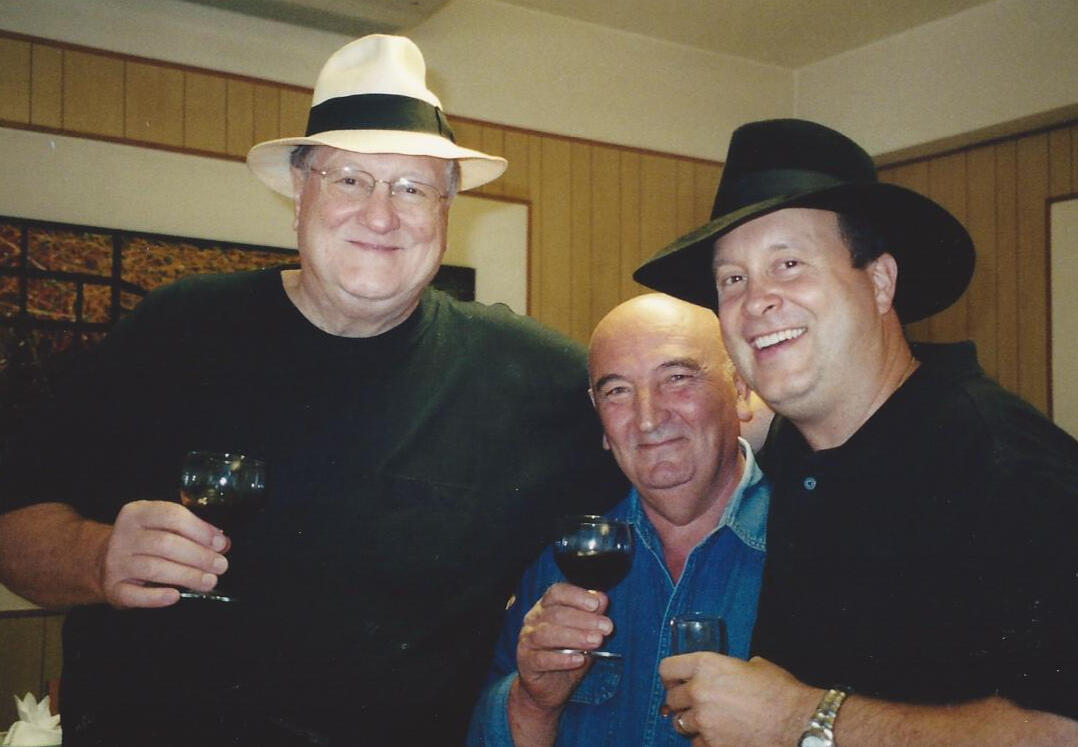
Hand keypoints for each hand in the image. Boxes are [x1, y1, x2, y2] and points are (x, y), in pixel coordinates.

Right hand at [101, 500, 228, 608]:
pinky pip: (134, 594)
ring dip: (186, 575)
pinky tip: (175, 596)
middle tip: (220, 566)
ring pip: (153, 568)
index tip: (220, 543)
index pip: (172, 516)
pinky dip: (155, 597)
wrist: (104, 560)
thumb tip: (221, 542)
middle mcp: (123, 535)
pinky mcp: (112, 588)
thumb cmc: (145, 540)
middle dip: (198, 555)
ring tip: (209, 581)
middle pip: (165, 544)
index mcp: (137, 513)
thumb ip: (193, 531)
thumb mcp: (165, 527)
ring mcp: (115, 562)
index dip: (200, 530)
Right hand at [514, 582, 612, 712]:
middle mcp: (533, 620)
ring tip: (596, 641)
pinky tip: (579, 659)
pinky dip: (562, 659)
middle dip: (584, 619)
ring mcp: (527, 641)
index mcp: (546, 606)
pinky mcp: (526, 662)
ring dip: (575, 636)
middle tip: (606, 627)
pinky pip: (542, 659)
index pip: (557, 592)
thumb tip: (602, 598)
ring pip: (546, 633)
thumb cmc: (568, 654)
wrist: (550, 686)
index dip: (576, 596)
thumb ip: (592, 615)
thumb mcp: (585, 633)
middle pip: (555, 613)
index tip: (596, 604)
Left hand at [660, 653, 819, 745]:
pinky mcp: (712, 745)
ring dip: (691, 723)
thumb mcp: (754, 666)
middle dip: (681, 702)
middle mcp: (698, 692)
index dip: (671, 676)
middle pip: (671, 699)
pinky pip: (696, 744)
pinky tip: (719, 737)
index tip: (676, 682)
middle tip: (695, 704)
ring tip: (708, 722)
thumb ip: (729, 669)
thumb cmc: (780, 691)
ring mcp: (703, 721)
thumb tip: (727, 674)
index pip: (667, 669)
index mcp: (706, 666)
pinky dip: (704, 741)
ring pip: (680, 724)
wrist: (798, 722)